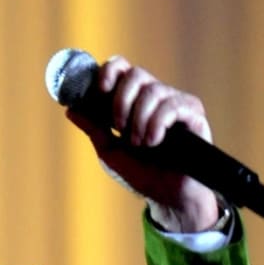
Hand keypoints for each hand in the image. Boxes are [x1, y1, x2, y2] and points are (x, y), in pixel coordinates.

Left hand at [65, 56, 219, 231]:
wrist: (167, 195)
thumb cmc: (141, 173)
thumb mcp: (110, 150)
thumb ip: (93, 128)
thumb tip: (70, 109)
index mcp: (132, 101)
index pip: (121, 69)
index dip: (108, 71)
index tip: (99, 90)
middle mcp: (153, 97)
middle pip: (135, 73)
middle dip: (121, 100)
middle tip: (118, 127)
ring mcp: (174, 102)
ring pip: (152, 90)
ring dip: (138, 119)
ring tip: (140, 144)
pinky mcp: (193, 113)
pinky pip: (172, 105)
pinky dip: (157, 123)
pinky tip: (154, 141)